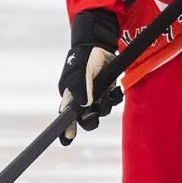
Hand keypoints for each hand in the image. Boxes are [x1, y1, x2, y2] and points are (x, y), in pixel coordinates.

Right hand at [58, 8, 122, 145]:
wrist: (99, 43)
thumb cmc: (85, 57)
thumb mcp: (81, 71)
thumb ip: (82, 88)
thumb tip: (85, 106)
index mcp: (70, 95)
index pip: (66, 116)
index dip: (66, 129)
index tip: (67, 140)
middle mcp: (82, 97)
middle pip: (85, 118)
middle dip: (91, 119)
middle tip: (95, 112)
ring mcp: (95, 94)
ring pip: (101, 110)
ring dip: (105, 106)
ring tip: (107, 95)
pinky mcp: (107, 89)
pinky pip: (112, 101)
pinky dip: (115, 98)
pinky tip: (115, 90)